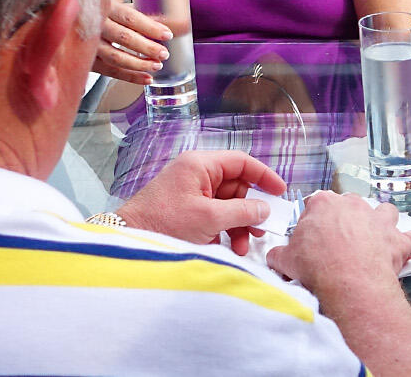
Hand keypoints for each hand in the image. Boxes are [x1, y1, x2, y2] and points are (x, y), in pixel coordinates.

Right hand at [92, 0, 170, 84]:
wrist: (70, 16)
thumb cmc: (100, 10)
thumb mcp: (119, 6)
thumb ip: (142, 15)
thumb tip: (172, 22)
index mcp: (105, 6)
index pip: (130, 18)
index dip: (150, 27)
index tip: (167, 34)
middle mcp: (95, 24)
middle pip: (123, 38)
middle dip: (147, 47)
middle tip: (164, 53)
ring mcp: (88, 44)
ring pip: (115, 57)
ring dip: (139, 64)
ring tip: (156, 66)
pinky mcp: (87, 60)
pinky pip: (110, 71)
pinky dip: (129, 77)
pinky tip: (146, 78)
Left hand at [113, 150, 286, 253]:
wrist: (130, 242)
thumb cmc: (163, 223)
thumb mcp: (209, 218)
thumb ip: (242, 212)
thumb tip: (264, 210)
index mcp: (200, 165)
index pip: (242, 162)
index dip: (264, 176)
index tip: (280, 192)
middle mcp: (197, 175)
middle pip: (237, 186)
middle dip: (251, 209)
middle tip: (263, 228)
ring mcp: (191, 194)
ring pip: (227, 205)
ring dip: (239, 225)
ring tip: (243, 246)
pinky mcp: (187, 212)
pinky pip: (215, 217)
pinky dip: (225, 231)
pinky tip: (228, 248)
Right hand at [266, 192, 410, 292]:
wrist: (347, 282)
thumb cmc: (316, 266)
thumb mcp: (286, 259)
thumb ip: (279, 254)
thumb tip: (275, 257)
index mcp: (324, 204)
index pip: (317, 205)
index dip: (315, 222)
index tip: (313, 238)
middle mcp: (354, 206)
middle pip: (351, 206)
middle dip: (347, 220)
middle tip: (339, 242)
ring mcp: (379, 221)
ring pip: (386, 211)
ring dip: (383, 222)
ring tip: (376, 238)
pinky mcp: (398, 240)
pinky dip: (409, 244)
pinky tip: (404, 251)